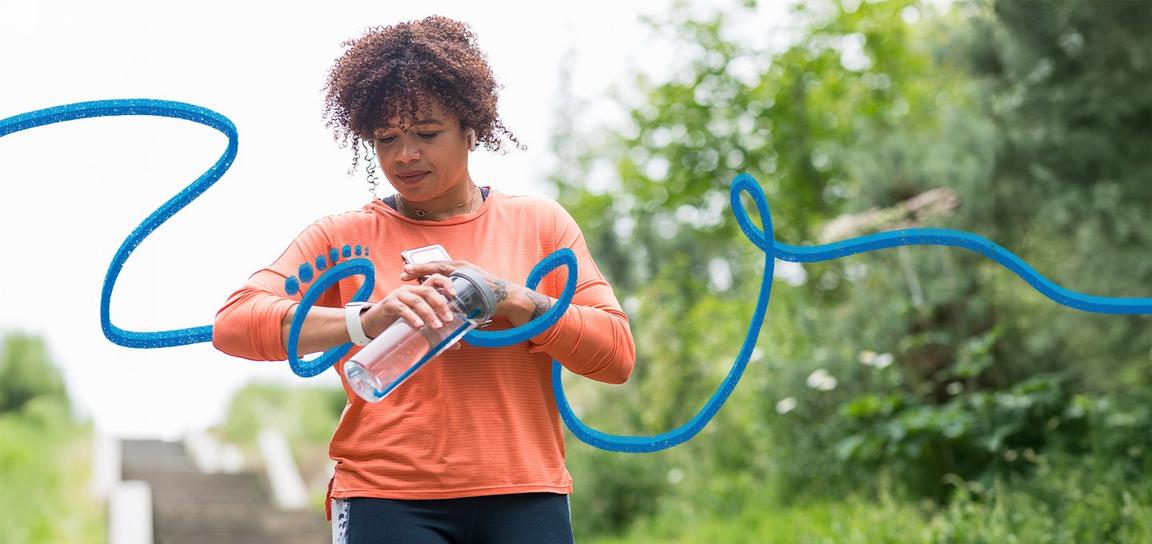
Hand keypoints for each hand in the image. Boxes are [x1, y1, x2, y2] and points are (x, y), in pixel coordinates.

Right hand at [361, 273, 456, 337]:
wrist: (373, 325)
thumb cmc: (398, 322)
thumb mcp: (419, 324)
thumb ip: (436, 331)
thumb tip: (456, 345)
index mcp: (419, 291)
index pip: (435, 280)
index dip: (446, 284)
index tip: (455, 295)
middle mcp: (410, 289)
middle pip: (429, 291)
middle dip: (441, 304)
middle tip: (449, 319)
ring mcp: (399, 295)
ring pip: (417, 300)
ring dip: (429, 313)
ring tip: (437, 326)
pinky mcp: (389, 304)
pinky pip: (403, 309)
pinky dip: (412, 317)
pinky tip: (419, 325)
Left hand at [400, 260, 552, 325]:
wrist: (508, 297)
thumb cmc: (491, 296)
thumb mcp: (471, 291)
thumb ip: (457, 293)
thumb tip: (445, 302)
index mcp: (461, 268)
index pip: (437, 267)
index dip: (422, 269)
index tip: (406, 272)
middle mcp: (461, 266)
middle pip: (435, 265)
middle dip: (417, 269)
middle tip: (402, 273)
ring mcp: (465, 272)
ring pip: (439, 270)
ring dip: (423, 272)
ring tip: (408, 276)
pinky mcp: (469, 279)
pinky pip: (449, 280)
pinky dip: (435, 282)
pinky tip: (425, 287)